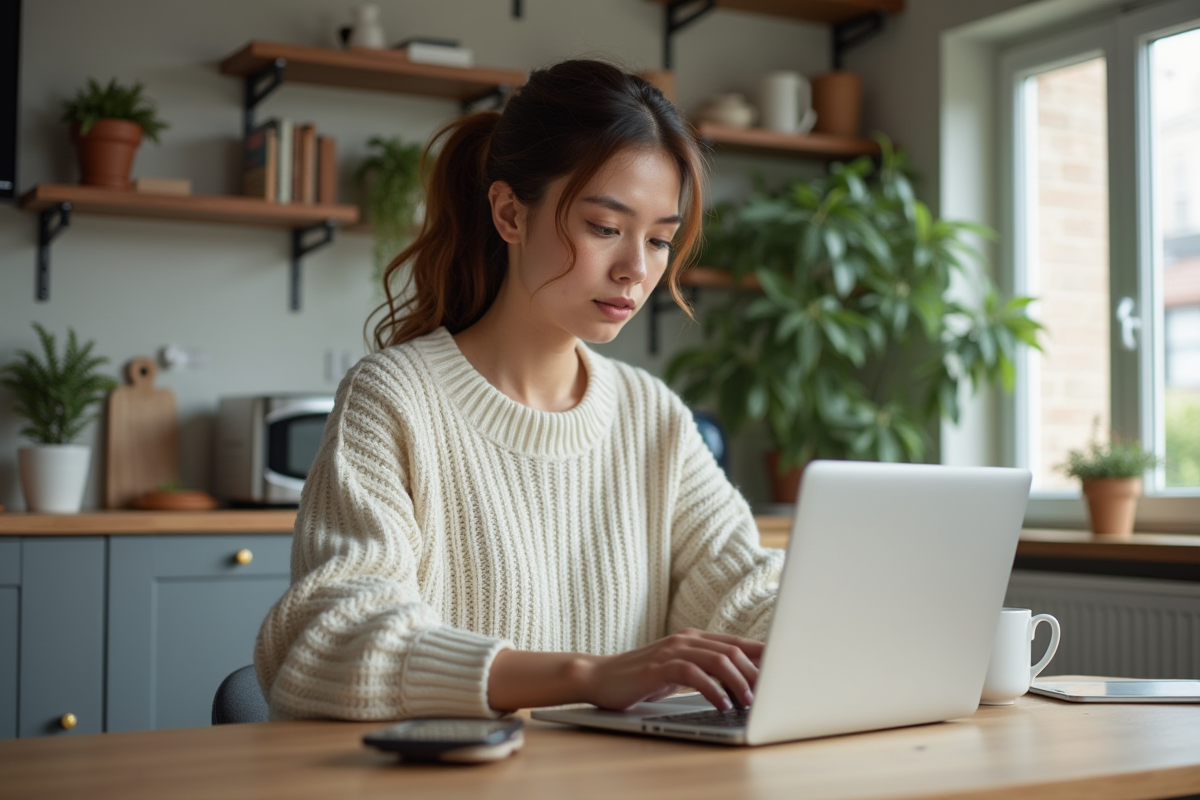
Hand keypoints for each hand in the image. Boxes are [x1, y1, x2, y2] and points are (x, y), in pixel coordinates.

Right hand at [578, 629, 762, 711]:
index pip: (738, 642)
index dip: (763, 655)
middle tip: (770, 695)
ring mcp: (672, 650)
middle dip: (756, 673)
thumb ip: (706, 671)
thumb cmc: (643, 678)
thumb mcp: (679, 672)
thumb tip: (743, 684)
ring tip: (748, 702)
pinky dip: (713, 690)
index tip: (784, 671)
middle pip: (734, 650)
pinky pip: (694, 674)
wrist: (601, 677)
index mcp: (695, 638)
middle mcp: (687, 639)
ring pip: (718, 659)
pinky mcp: (659, 666)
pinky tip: (721, 705)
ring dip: (739, 682)